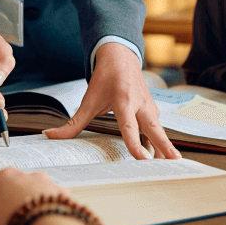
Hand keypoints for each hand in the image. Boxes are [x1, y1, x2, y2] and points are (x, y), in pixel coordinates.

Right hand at [0, 167, 68, 224]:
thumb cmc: (14, 220)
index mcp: (2, 176)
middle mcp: (25, 175)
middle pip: (10, 194)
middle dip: (7, 208)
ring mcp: (45, 182)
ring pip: (30, 196)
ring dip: (27, 208)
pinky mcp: (60, 193)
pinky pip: (49, 203)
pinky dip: (45, 211)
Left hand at [43, 43, 180, 159]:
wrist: (121, 57)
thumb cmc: (105, 79)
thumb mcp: (88, 100)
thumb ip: (72, 123)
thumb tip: (50, 136)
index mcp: (123, 100)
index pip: (129, 127)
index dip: (135, 144)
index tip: (142, 160)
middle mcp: (139, 104)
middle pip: (154, 129)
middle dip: (165, 146)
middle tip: (175, 163)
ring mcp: (149, 106)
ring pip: (158, 130)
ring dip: (166, 147)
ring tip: (173, 167)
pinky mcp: (153, 110)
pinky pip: (157, 129)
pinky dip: (160, 143)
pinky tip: (161, 159)